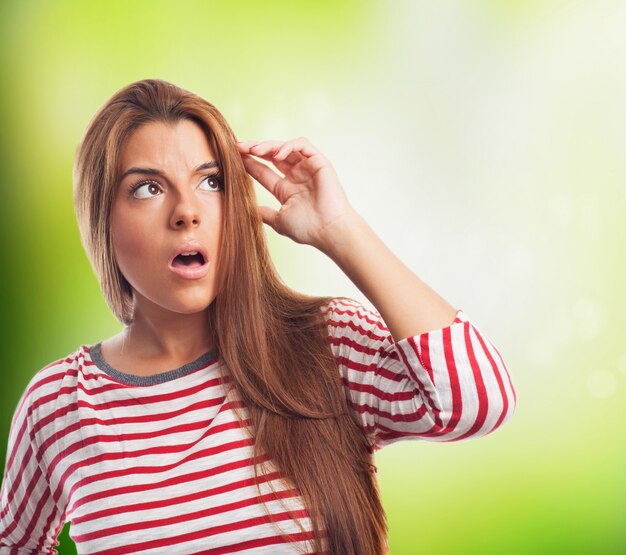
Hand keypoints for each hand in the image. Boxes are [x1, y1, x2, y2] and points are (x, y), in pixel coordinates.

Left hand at [236, 137, 355, 251]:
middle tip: (238, 147)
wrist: (328, 230)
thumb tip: (249, 210)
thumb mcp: (279, 221)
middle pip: (272, 155)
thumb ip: (264, 214)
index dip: (249, 162)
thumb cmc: (308, 229)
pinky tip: (276, 154)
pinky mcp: (319, 162)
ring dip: (268, 145)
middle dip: (254, 149)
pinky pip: (303, 145)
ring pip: (285, 147)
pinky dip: (288, 146)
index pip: (263, 170)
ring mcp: (307, 168)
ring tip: (253, 150)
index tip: (232, 157)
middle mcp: (296, 176)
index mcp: (286, 189)